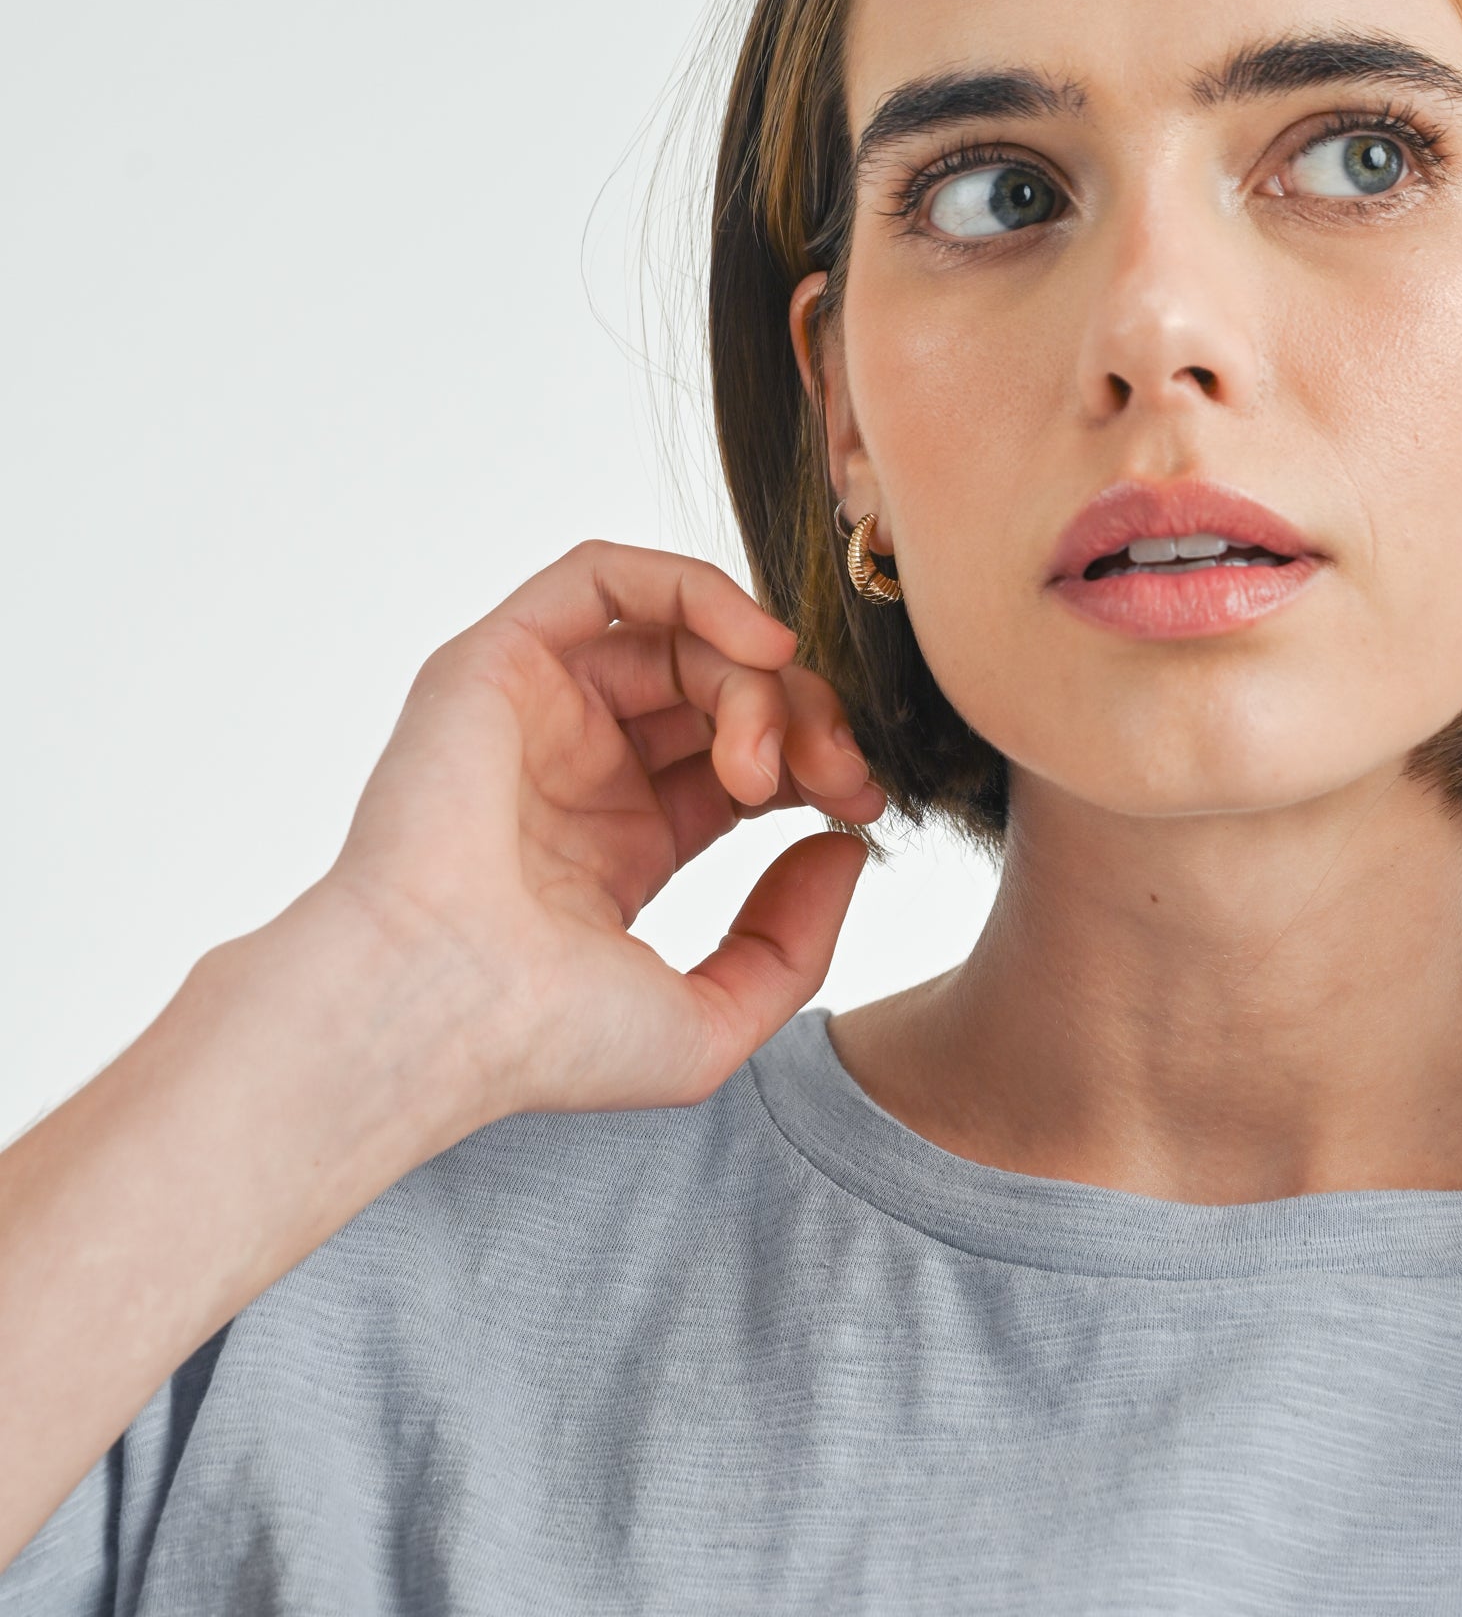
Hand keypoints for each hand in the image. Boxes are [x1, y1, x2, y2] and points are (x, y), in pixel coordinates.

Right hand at [315, 537, 887, 1120]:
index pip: (739, 762)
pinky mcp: (496, 664)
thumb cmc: (548, 1039)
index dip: (815, 766)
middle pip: (721, 694)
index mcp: (620, 845)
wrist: (443, 1012)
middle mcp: (578, 770)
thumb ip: (795, 945)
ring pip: (678, 640)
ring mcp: (536, 713)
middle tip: (840, 775)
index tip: (863, 806)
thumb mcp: (715, 1020)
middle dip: (803, 721)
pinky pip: (603, 577)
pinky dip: (694, 587)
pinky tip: (761, 646)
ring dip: (756, 678)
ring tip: (776, 756)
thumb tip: (844, 849)